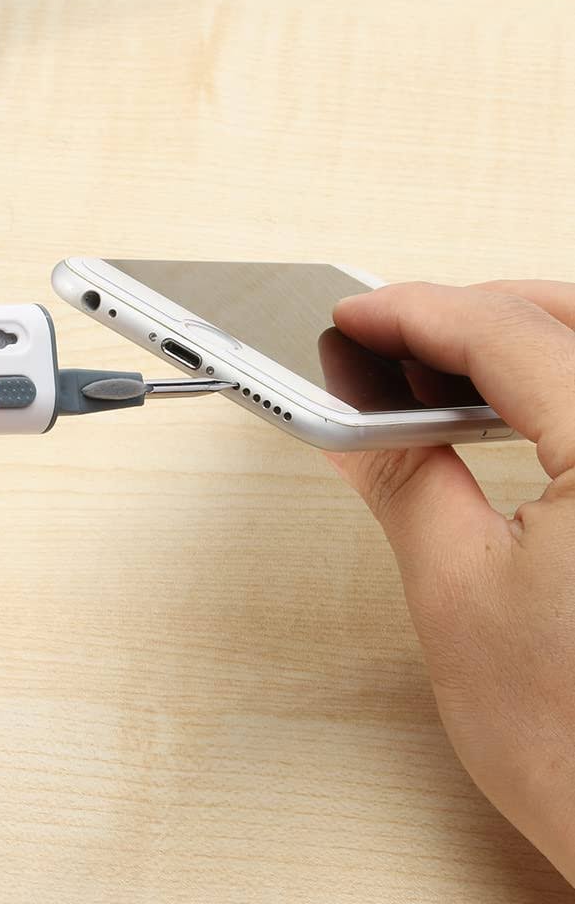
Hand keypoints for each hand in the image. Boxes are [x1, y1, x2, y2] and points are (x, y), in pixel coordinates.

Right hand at [328, 280, 574, 883]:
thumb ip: (401, 478)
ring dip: (523, 339)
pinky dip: (563, 385)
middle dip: (475, 309)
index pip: (510, 336)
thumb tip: (349, 419)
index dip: (415, 313)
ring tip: (438, 369)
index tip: (355, 314)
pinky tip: (516, 410)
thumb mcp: (456, 593)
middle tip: (390, 335)